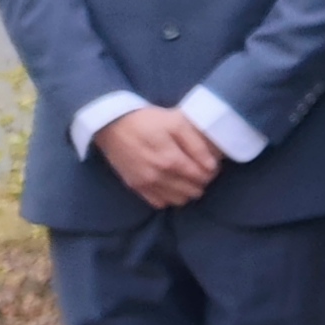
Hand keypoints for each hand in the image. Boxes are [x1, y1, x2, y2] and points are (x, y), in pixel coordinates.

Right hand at [91, 107, 223, 209]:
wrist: (112, 124)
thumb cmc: (148, 121)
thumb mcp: (176, 122)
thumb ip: (197, 143)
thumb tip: (212, 165)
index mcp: (170, 159)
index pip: (203, 176)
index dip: (211, 171)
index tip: (210, 164)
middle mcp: (158, 176)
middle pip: (193, 191)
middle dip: (201, 181)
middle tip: (198, 169)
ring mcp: (146, 184)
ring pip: (179, 200)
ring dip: (187, 191)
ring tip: (186, 177)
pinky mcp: (135, 187)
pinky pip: (160, 203)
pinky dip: (169, 196)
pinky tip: (170, 183)